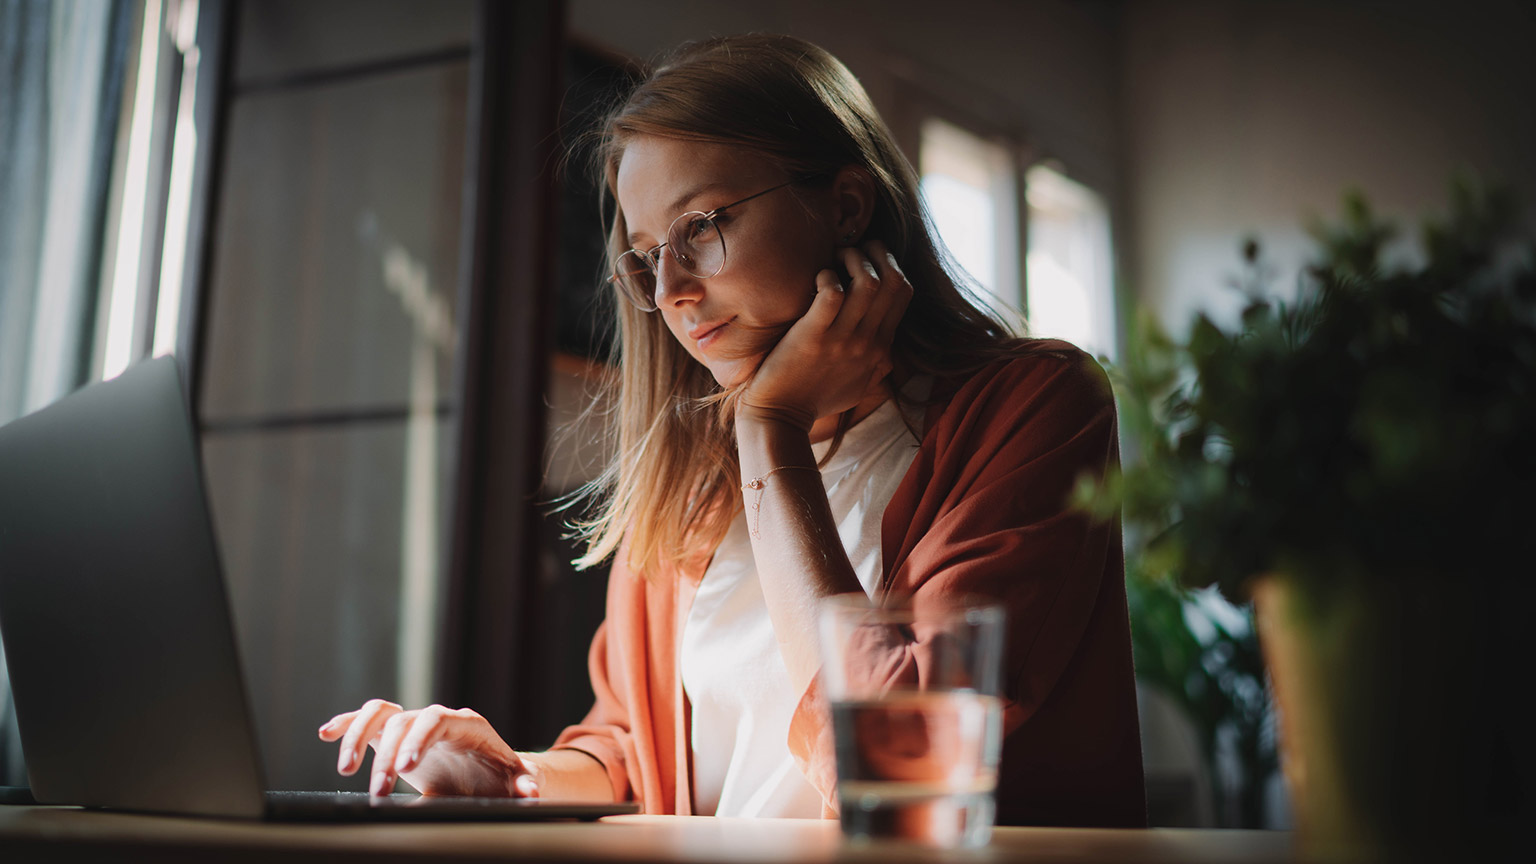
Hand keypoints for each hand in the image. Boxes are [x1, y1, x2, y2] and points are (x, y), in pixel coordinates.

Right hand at [318, 699, 534, 797]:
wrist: (490, 776)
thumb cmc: (502, 778)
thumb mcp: (514, 782)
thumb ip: (522, 784)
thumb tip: (530, 789)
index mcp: (466, 725)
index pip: (438, 718)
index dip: (418, 737)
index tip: (403, 766)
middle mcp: (437, 719)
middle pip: (404, 721)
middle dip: (386, 756)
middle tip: (379, 793)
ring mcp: (414, 725)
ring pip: (380, 714)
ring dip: (359, 738)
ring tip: (345, 771)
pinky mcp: (396, 736)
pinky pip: (368, 721)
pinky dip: (347, 724)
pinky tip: (325, 734)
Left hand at [739, 240, 911, 430]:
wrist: (781, 417)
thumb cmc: (814, 398)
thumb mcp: (858, 384)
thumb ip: (875, 365)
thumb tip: (885, 353)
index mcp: (879, 347)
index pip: (904, 291)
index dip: (890, 262)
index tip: (868, 257)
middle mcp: (867, 342)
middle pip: (893, 281)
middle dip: (876, 252)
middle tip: (850, 250)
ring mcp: (842, 340)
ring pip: (869, 282)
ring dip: (853, 260)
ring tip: (833, 259)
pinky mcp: (813, 338)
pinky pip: (832, 294)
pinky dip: (827, 277)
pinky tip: (816, 280)